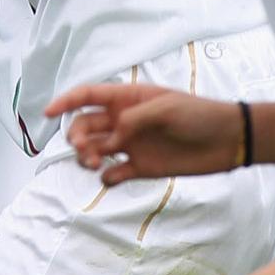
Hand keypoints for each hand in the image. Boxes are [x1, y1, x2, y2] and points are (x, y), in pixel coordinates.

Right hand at [45, 83, 241, 183]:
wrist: (226, 140)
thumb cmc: (198, 115)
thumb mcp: (165, 109)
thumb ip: (133, 119)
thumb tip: (110, 137)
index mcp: (127, 98)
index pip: (88, 96)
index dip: (65, 102)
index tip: (48, 114)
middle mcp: (124, 121)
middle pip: (84, 127)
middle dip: (76, 137)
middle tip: (85, 149)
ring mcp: (130, 145)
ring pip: (93, 151)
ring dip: (87, 158)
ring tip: (98, 164)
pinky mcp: (140, 168)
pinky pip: (113, 175)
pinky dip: (107, 178)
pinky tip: (114, 176)